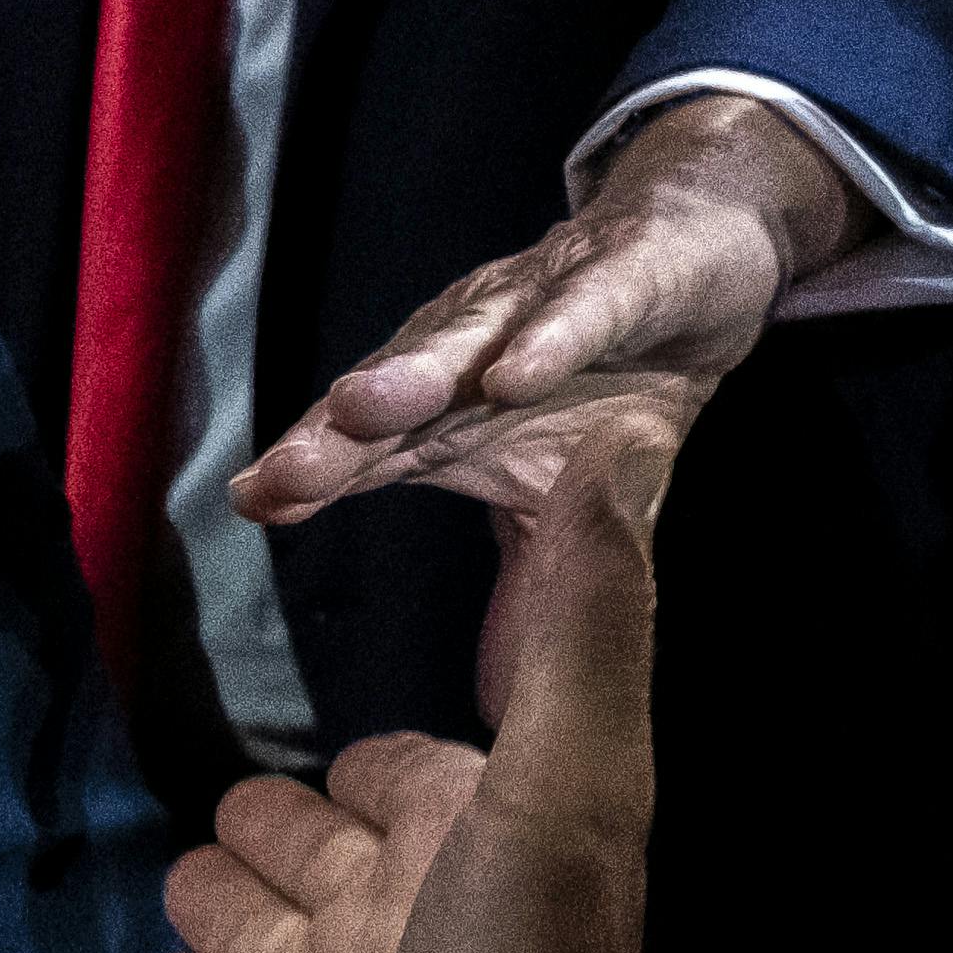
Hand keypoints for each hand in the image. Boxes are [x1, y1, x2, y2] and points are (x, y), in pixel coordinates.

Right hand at [143, 417, 674, 952]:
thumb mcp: (572, 784)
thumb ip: (583, 632)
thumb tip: (607, 461)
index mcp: (469, 837)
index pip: (392, 762)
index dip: (372, 756)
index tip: (352, 733)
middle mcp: (390, 908)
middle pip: (296, 825)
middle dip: (275, 821)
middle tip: (282, 842)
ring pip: (232, 903)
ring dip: (219, 894)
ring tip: (232, 907)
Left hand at [236, 94, 860, 551]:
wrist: (701, 251)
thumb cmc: (612, 373)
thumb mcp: (572, 490)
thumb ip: (531, 581)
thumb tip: (499, 702)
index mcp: (451, 404)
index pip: (366, 447)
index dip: (310, 474)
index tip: (251, 505)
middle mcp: (475, 348)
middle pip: (393, 395)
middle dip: (335, 433)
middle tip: (283, 475)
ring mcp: (541, 306)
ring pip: (467, 339)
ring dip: (412, 371)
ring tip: (359, 409)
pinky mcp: (620, 277)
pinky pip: (580, 310)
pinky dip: (547, 338)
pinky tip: (514, 372)